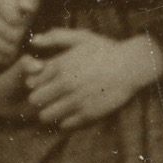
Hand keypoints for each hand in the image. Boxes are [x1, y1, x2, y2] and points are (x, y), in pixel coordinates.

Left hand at [18, 26, 162, 126]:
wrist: (131, 66)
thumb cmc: (105, 50)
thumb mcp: (80, 37)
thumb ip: (54, 37)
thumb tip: (33, 41)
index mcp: (59, 65)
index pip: (31, 82)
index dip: (34, 84)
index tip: (42, 84)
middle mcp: (64, 84)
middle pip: (34, 101)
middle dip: (38, 100)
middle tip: (47, 98)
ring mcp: (76, 100)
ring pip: (46, 116)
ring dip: (49, 112)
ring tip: (57, 107)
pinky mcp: (88, 114)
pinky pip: (65, 125)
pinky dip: (65, 121)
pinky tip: (72, 113)